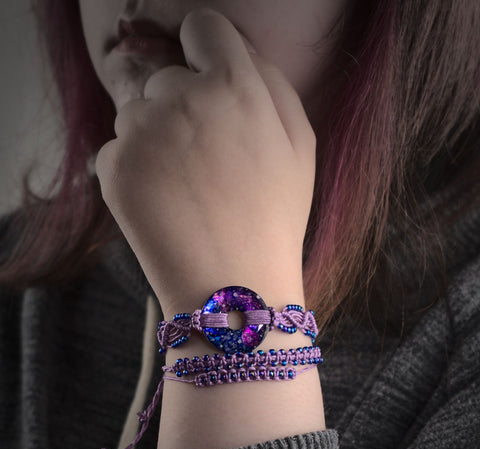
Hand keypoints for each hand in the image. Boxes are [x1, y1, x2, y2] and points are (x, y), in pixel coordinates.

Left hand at [96, 8, 315, 314]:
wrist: (232, 285)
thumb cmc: (273, 217)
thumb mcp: (301, 145)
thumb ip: (273, 83)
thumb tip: (239, 51)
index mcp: (235, 86)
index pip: (203, 27)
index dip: (208, 49)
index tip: (210, 76)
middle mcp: (182, 97)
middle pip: (167, 74)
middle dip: (184, 102)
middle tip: (206, 154)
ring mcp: (142, 132)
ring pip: (139, 110)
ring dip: (158, 135)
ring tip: (185, 183)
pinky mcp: (113, 166)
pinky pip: (120, 147)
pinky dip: (137, 166)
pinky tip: (164, 200)